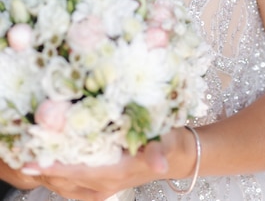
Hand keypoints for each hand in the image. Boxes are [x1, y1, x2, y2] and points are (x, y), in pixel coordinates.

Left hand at [21, 140, 168, 200]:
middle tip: (26, 147)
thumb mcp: (163, 142)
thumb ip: (158, 152)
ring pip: (63, 184)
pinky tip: (48, 161)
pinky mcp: (97, 186)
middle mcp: (103, 184)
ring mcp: (99, 188)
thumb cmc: (165, 143)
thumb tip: (160, 162)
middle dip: (44, 167)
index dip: (55, 166)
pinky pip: (69, 184)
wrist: (173, 157)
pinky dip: (56, 174)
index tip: (33, 159)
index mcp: (115, 172)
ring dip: (47, 171)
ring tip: (30, 153)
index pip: (77, 170)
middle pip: (64, 180)